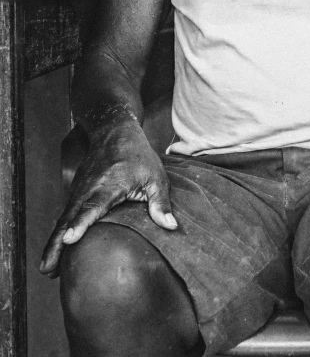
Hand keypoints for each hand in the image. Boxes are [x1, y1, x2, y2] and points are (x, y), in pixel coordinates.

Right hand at [40, 120, 176, 277]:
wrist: (114, 132)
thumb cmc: (138, 155)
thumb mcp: (155, 177)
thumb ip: (160, 203)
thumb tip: (171, 227)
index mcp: (110, 185)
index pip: (93, 206)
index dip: (81, 223)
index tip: (69, 239)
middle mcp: (89, 189)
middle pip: (70, 217)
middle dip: (58, 243)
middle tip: (48, 269)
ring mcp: (79, 190)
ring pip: (64, 218)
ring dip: (53, 242)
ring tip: (48, 268)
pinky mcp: (76, 192)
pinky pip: (65, 214)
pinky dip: (58, 232)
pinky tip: (55, 252)